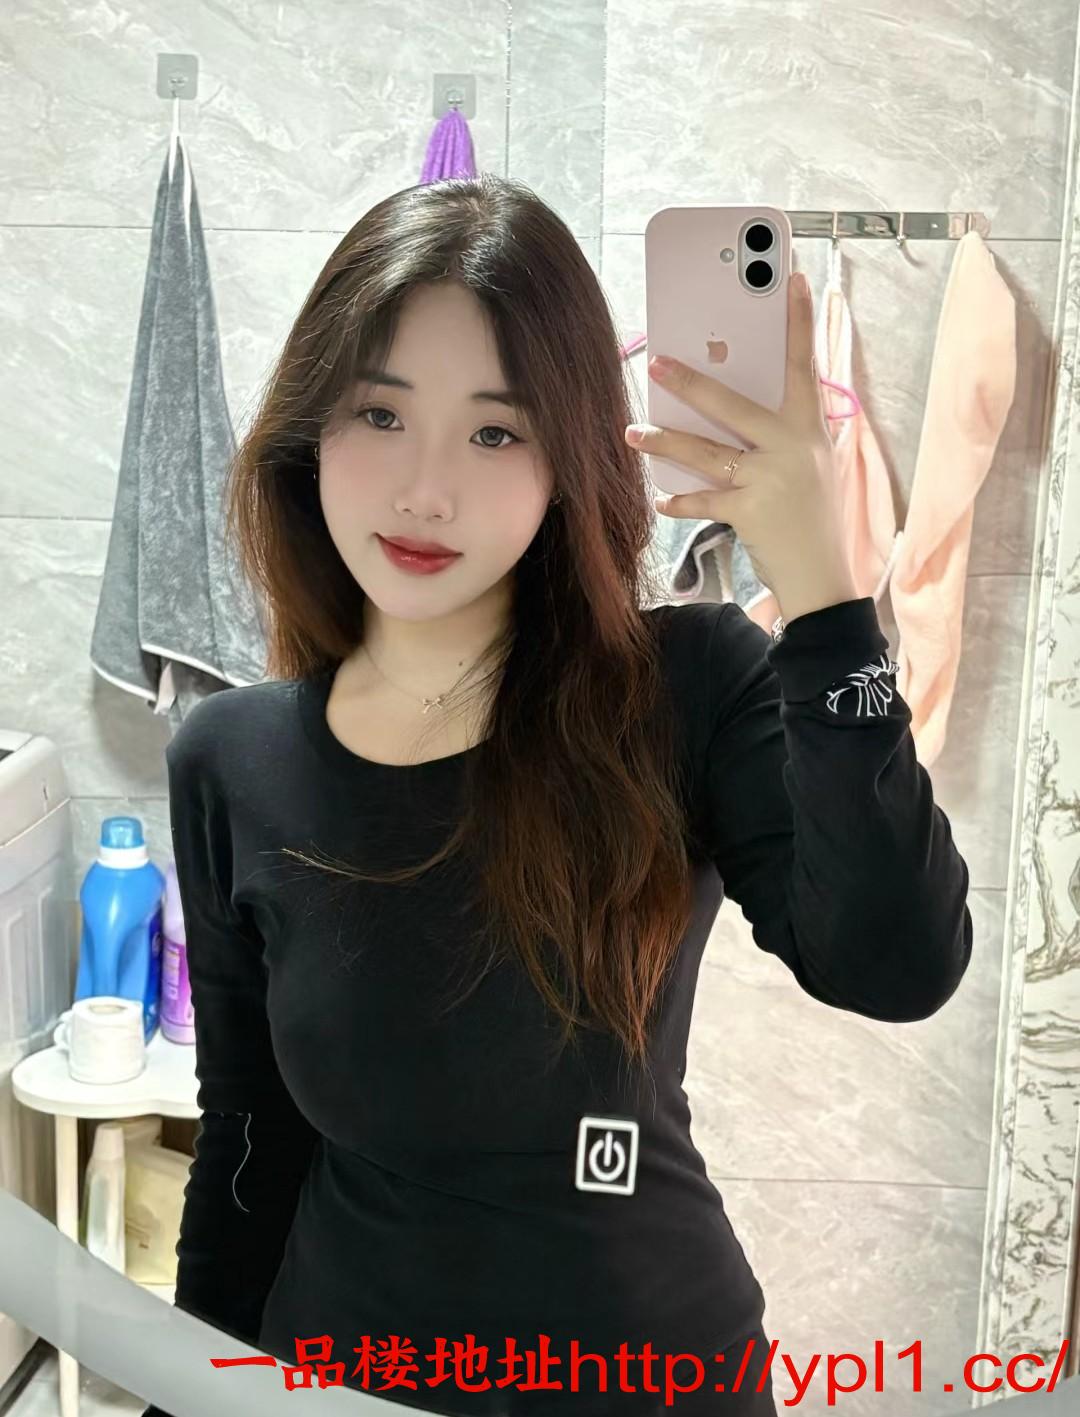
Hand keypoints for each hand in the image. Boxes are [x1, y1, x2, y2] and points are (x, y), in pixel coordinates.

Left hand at [626, 271, 857, 622]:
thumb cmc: (811, 517)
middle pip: (733, 405)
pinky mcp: (751, 512)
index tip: (793, 277)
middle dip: (691, 383)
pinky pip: (704, 499)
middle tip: (656, 362)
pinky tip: (661, 499)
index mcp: (810, 429)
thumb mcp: (810, 466)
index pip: (805, 365)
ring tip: (633, 432)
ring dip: (664, 442)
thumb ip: (780, 435)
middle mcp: (793, 448)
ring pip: (705, 452)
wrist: (823, 578)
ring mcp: (771, 479)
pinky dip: (679, 501)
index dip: (798, 322)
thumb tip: (730, 406)